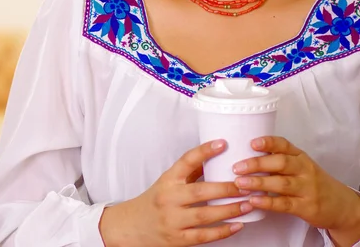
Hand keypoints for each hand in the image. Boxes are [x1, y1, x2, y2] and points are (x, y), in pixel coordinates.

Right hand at [100, 139, 250, 246]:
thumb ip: (190, 171)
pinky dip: (223, 231)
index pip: (186, 160)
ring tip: (248, 203)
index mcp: (168, 179)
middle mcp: (169, 198)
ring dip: (230, 210)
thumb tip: (216, 156)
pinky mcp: (178, 240)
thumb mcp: (168, 180)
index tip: (223, 143)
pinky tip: (238, 225)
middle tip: (246, 183)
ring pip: (205, 215)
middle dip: (226, 188)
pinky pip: (203, 236)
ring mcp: (173, 220)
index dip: (204, 151)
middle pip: (200, 191)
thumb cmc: (155, 200)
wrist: (132, 226)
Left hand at [233, 136, 359, 233]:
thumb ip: (279, 159)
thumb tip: (247, 154)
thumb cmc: (312, 181)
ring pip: (280, 183)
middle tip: (237, 167)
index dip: (268, 142)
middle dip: (257, 164)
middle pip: (280, 162)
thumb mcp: (300, 165)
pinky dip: (268, 202)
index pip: (284, 144)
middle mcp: (304, 170)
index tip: (252, 142)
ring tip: (240, 184)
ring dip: (258, 183)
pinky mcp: (306, 207)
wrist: (339, 204)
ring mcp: (306, 188)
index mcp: (300, 156)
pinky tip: (254, 200)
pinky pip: (285, 204)